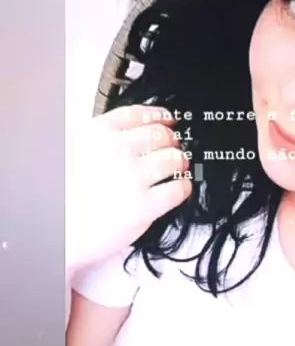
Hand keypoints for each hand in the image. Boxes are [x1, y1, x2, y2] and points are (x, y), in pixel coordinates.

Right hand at [66, 105, 191, 273]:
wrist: (60, 231)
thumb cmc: (67, 196)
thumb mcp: (77, 151)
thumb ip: (104, 139)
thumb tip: (136, 131)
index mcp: (98, 133)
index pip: (142, 114)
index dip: (161, 117)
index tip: (168, 120)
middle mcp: (117, 151)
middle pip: (162, 134)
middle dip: (173, 141)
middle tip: (174, 150)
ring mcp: (132, 177)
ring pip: (174, 159)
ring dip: (180, 163)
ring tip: (177, 169)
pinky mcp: (144, 206)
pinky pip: (178, 189)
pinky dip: (183, 187)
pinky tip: (177, 189)